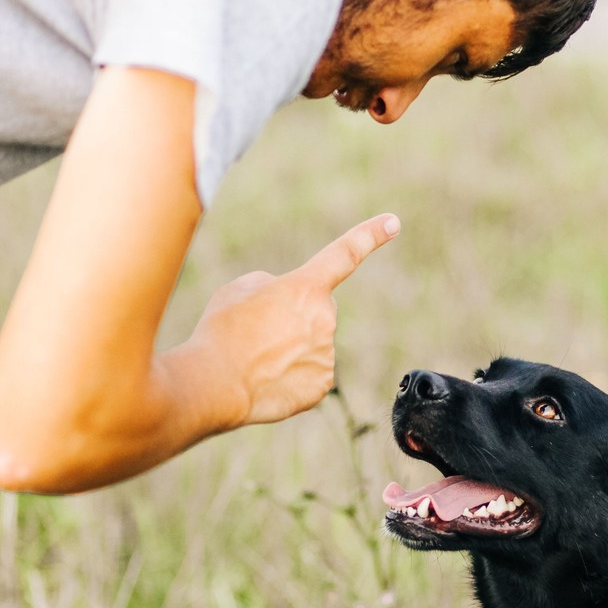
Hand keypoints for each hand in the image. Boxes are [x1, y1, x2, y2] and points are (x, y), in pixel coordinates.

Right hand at [179, 214, 400, 428]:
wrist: (214, 385)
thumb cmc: (221, 332)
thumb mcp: (239, 290)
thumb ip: (273, 286)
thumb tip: (288, 303)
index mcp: (305, 287)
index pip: (344, 254)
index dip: (369, 236)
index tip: (393, 222)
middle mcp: (324, 319)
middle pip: (314, 312)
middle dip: (292, 318)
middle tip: (257, 333)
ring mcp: (326, 355)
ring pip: (311, 345)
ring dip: (289, 348)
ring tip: (256, 358)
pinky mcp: (321, 386)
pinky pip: (309, 373)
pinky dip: (290, 376)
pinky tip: (267, 378)